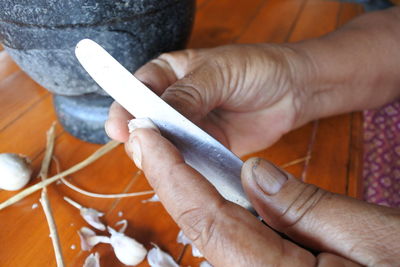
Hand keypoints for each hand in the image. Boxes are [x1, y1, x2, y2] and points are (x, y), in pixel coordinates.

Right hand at [106, 44, 311, 155]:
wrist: (293, 91)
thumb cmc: (255, 69)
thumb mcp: (218, 74)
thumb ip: (187, 95)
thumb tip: (156, 118)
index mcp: (169, 73)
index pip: (136, 89)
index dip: (124, 107)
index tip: (119, 127)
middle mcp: (174, 101)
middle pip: (146, 121)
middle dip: (141, 135)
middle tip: (141, 149)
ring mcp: (189, 126)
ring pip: (164, 143)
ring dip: (161, 153)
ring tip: (161, 161)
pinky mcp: (205, 147)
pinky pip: (188, 158)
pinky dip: (183, 166)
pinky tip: (182, 171)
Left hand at [126, 120, 399, 266]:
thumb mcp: (369, 235)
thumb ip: (305, 205)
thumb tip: (253, 174)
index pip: (204, 216)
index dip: (169, 171)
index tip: (146, 133)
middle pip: (199, 227)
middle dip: (171, 179)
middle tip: (150, 137)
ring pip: (211, 234)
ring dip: (191, 192)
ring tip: (170, 151)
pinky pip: (231, 242)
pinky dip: (216, 209)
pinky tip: (213, 186)